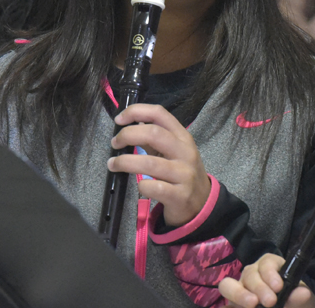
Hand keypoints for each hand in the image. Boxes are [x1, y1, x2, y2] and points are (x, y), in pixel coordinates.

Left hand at [107, 104, 211, 226]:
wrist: (201, 201)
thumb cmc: (181, 172)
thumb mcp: (173, 151)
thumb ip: (153, 139)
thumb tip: (128, 126)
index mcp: (183, 137)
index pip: (160, 113)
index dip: (136, 112)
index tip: (119, 120)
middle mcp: (185, 152)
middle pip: (154, 133)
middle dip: (128, 135)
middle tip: (115, 143)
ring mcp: (184, 173)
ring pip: (149, 163)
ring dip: (125, 162)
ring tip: (113, 164)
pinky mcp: (180, 195)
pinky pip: (154, 187)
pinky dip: (141, 185)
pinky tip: (140, 186)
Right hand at [218, 254, 314, 307]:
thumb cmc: (295, 301)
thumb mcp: (302, 300)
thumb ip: (300, 296)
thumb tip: (302, 293)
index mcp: (270, 266)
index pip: (266, 263)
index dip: (270, 273)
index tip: (278, 287)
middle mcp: (253, 273)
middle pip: (249, 274)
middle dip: (259, 287)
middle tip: (270, 302)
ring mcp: (240, 288)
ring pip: (229, 285)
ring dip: (239, 294)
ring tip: (252, 304)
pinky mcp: (234, 303)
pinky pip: (226, 303)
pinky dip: (229, 305)